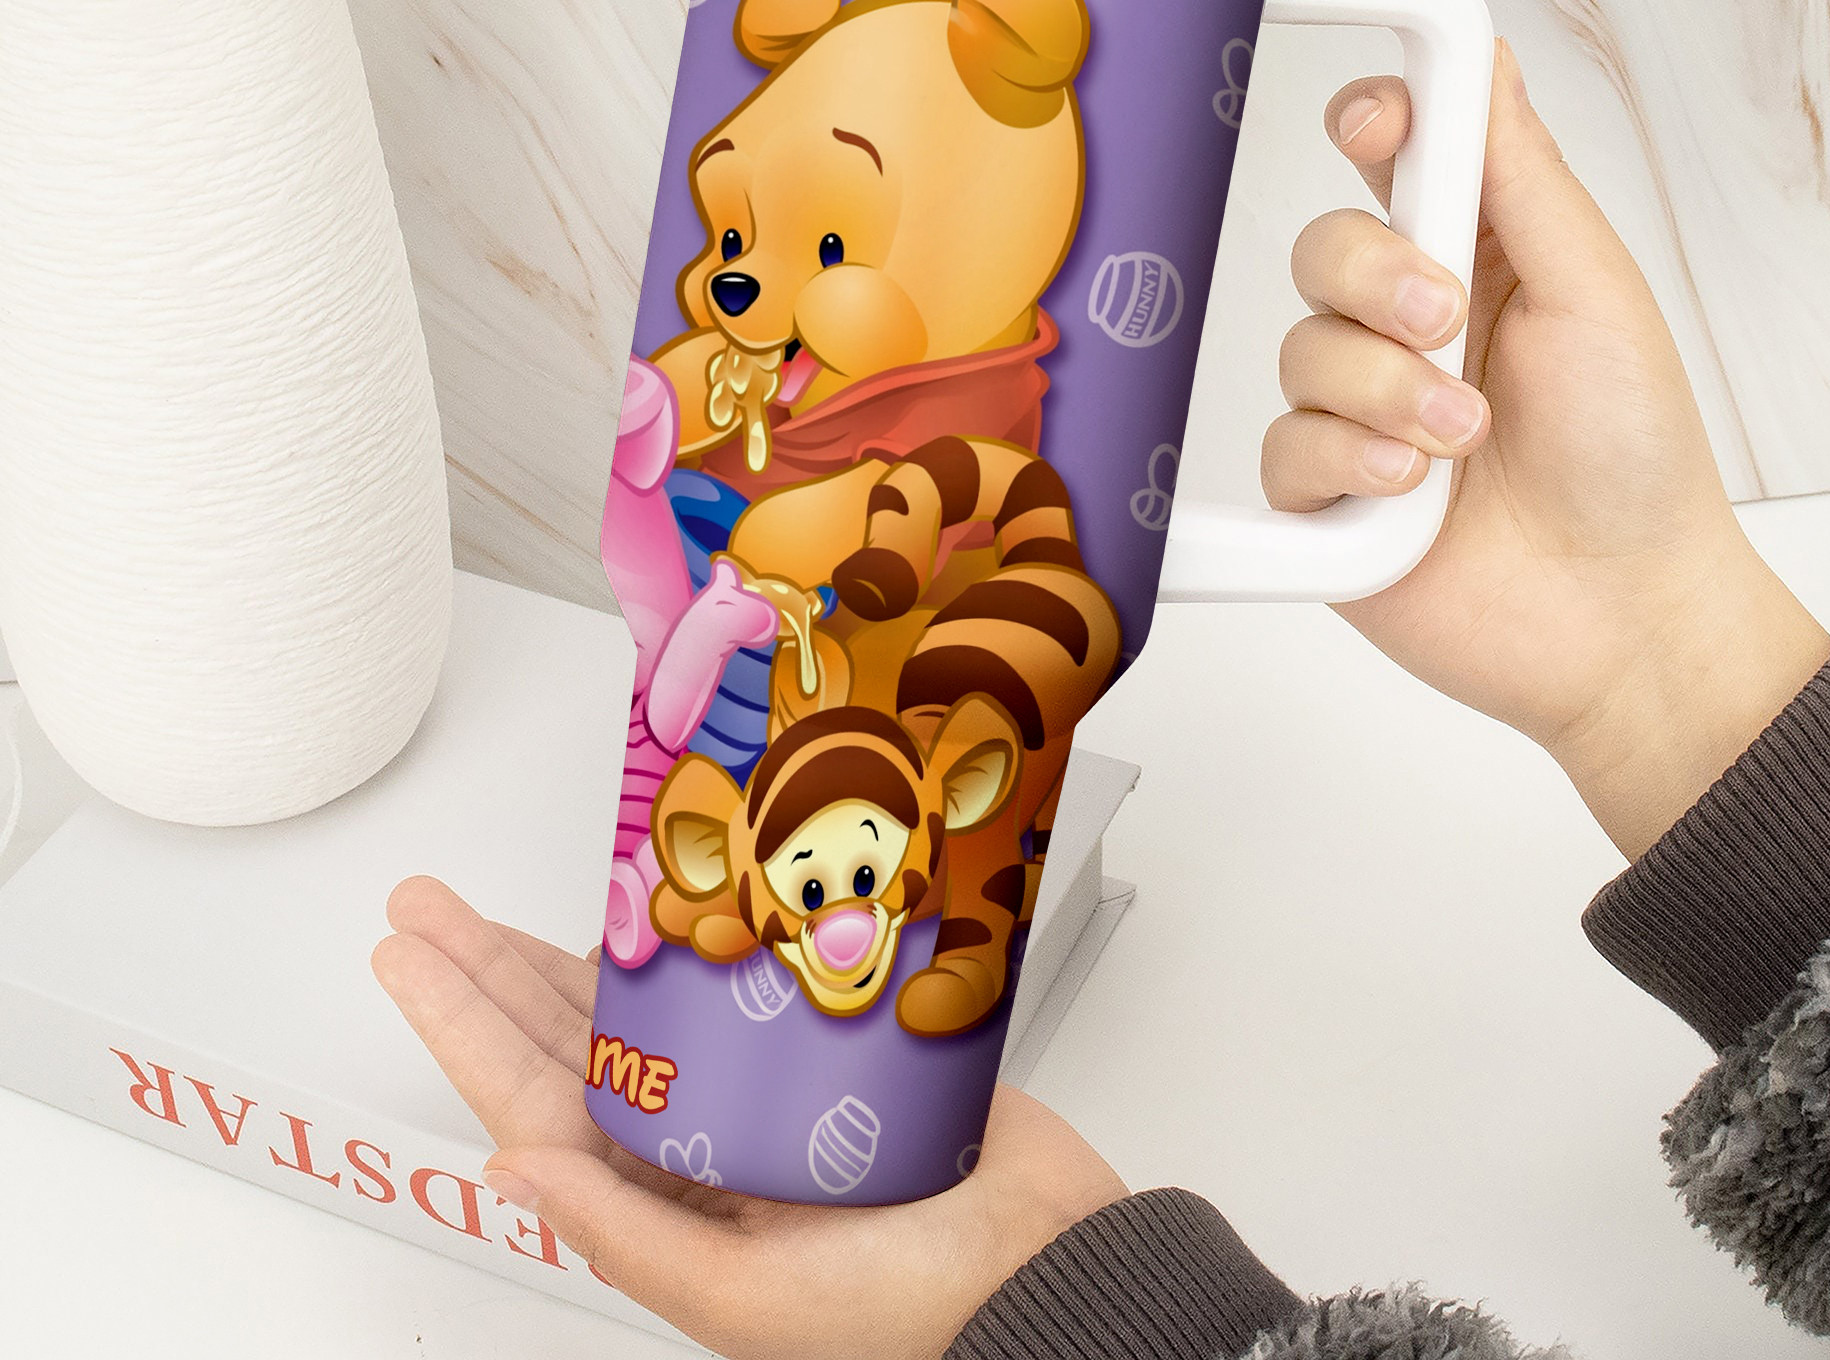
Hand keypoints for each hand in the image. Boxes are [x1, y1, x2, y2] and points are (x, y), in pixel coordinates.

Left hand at [372, 877, 1124, 1359]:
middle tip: (427, 903)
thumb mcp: (741, 1293)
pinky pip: (747, 971)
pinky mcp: (830, 1038)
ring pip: (644, 997)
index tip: (409, 955)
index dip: (464, 1022)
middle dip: (492, 966)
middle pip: (569, 1034)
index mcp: (665, 1200)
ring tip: (506, 894)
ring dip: (578, 942)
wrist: (1048, 1265)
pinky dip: (706, 930)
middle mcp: (700, 1135)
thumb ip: (625, 1231)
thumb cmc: (903, 1313)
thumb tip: (512, 1165)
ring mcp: (762, 1082)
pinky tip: (672, 890)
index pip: (535, 1098)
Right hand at [1262, 42, 1829, 856]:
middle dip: (1376, 277)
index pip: (1395, 156)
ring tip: (1462, 441)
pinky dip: (1346, 459)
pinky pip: (1282, 445)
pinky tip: (1410, 491)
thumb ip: (1521, 176)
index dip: (1372, 122)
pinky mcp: (1323, 493)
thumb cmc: (1635, 456)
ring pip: (1300, 348)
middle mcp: (1409, 327)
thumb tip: (1477, 56)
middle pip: (1324, 245)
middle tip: (1446, 325)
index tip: (1377, 126)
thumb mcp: (1593, 292)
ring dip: (1384, 390)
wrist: (1623, 617)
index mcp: (1481, 257)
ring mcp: (1360, 412)